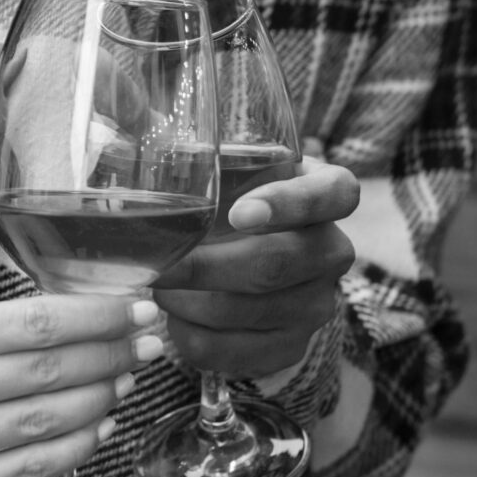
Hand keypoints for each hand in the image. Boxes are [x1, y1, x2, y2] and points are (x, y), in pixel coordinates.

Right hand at [0, 294, 163, 476]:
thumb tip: (73, 318)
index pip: (34, 324)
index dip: (98, 316)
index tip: (139, 307)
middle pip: (48, 372)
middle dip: (113, 353)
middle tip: (152, 340)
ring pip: (45, 422)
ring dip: (102, 399)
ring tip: (128, 378)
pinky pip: (26, 471)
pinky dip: (73, 447)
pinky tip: (98, 425)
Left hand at [151, 154, 356, 378]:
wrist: (261, 268)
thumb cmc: (239, 202)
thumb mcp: (239, 170)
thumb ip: (209, 154)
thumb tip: (144, 125)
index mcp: (330, 197)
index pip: (333, 194)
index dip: (287, 203)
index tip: (238, 211)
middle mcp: (333, 253)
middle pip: (273, 264)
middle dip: (203, 266)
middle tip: (158, 262)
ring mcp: (316, 306)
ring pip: (243, 311)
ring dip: (186, 301)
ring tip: (157, 283)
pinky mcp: (291, 347)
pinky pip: (230, 351)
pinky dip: (188, 334)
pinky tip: (174, 315)